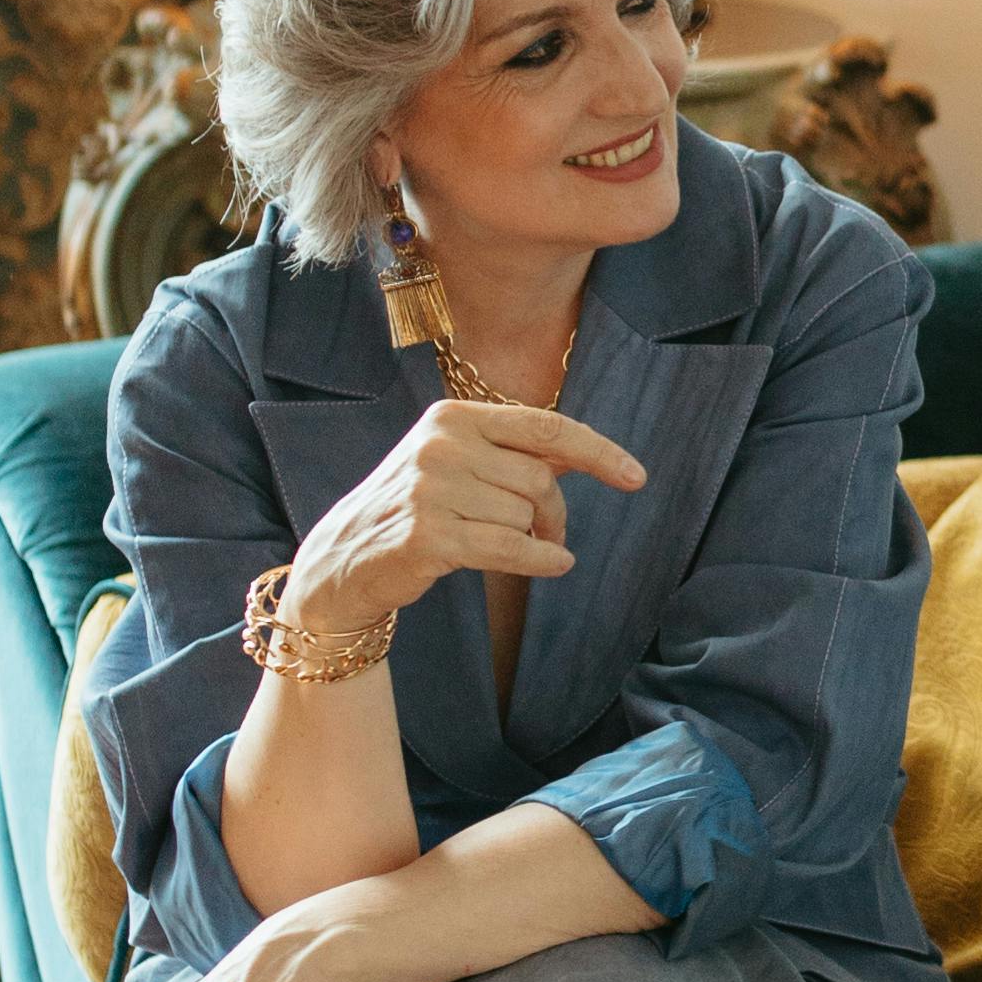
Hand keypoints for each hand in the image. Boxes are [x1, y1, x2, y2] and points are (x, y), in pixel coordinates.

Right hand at [289, 391, 650, 642]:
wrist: (346, 558)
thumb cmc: (416, 507)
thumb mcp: (458, 462)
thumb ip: (513, 453)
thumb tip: (584, 457)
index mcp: (453, 415)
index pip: (545, 427)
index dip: (597, 452)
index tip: (636, 477)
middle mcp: (441, 444)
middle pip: (539, 479)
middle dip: (554, 513)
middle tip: (548, 533)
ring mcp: (431, 489)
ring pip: (524, 516)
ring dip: (535, 539)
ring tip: (516, 548)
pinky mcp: (428, 535)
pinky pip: (510, 548)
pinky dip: (541, 560)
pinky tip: (555, 565)